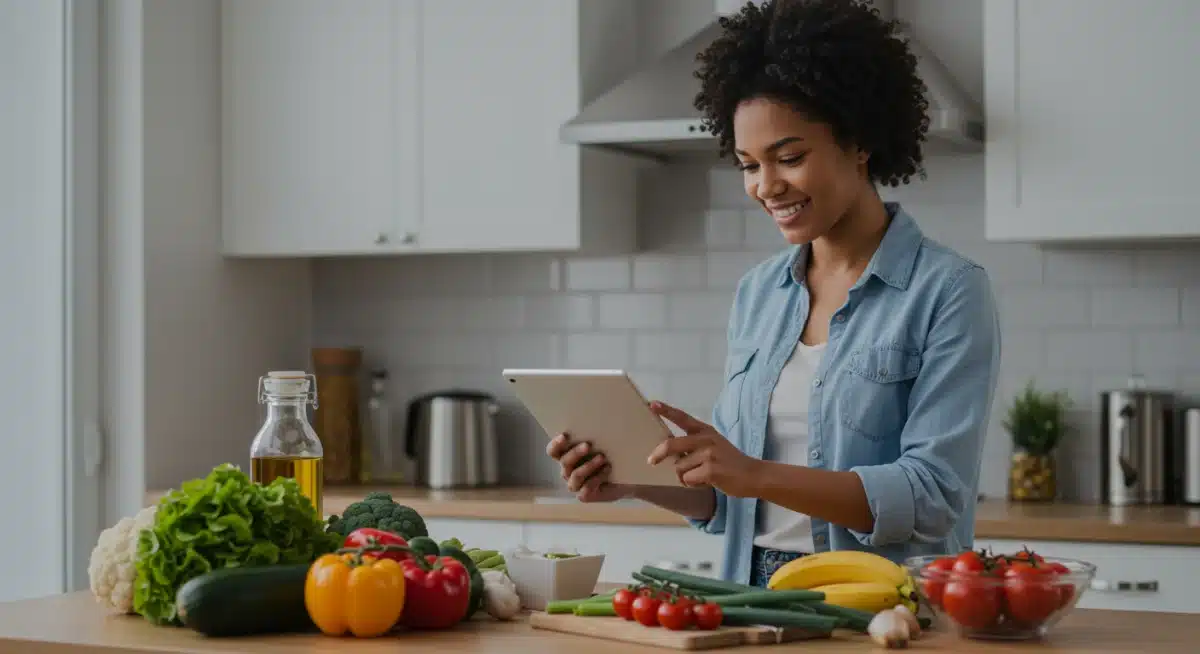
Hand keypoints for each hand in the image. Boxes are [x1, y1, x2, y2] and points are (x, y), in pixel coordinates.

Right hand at [546, 434, 633, 502]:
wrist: (625, 481)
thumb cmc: (611, 459)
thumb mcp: (602, 446)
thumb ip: (594, 439)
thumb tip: (598, 423)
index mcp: (567, 457)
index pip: (553, 451)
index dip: (556, 444)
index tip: (565, 435)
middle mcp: (567, 472)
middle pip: (564, 462)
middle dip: (575, 453)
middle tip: (588, 445)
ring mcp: (575, 485)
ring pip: (575, 475)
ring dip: (588, 465)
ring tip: (602, 457)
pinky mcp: (584, 496)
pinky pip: (586, 488)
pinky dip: (597, 477)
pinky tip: (608, 469)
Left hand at [647, 401, 763, 497]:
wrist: (752, 475)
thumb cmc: (728, 462)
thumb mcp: (714, 444)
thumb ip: (694, 443)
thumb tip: (669, 452)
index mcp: (706, 430)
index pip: (683, 418)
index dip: (666, 411)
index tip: (652, 404)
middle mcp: (706, 439)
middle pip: (672, 445)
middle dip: (659, 454)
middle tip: (651, 461)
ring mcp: (709, 454)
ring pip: (679, 467)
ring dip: (684, 477)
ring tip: (700, 476)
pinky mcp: (710, 470)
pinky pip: (687, 479)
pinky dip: (692, 485)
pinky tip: (705, 482)